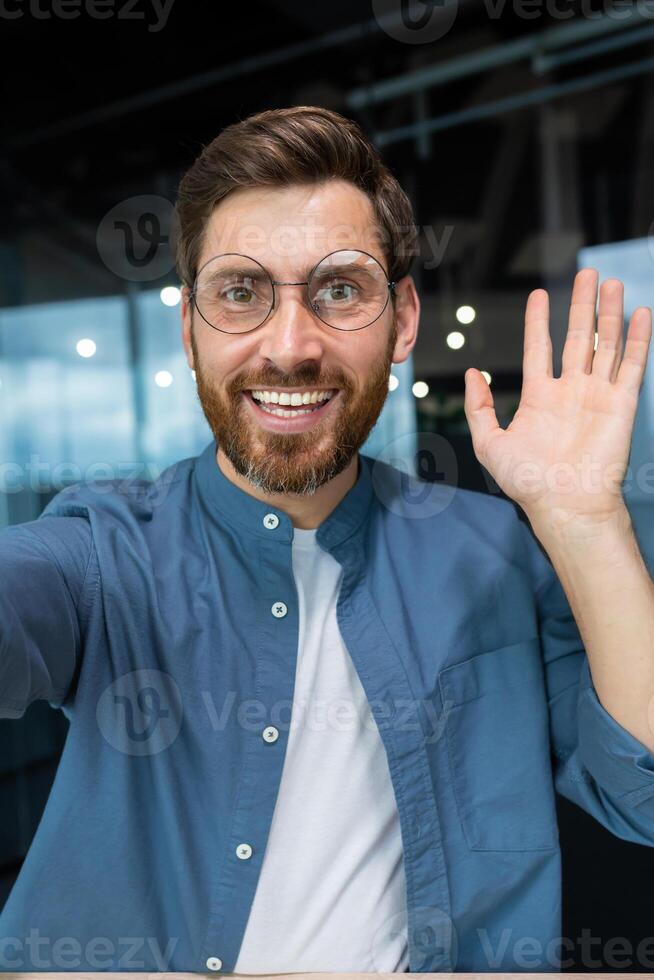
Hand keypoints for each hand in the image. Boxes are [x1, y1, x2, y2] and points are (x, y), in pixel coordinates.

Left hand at [463, 268, 651, 526]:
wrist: (566, 503)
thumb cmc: (528, 481)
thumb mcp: (489, 444)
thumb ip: (479, 408)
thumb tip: (472, 373)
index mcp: (540, 397)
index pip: (539, 348)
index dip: (538, 321)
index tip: (538, 295)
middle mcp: (571, 391)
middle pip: (577, 337)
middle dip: (582, 305)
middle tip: (587, 273)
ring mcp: (598, 395)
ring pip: (605, 344)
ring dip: (609, 313)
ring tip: (610, 282)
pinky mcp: (622, 404)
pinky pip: (632, 365)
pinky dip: (637, 339)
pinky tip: (639, 314)